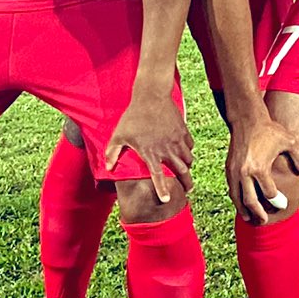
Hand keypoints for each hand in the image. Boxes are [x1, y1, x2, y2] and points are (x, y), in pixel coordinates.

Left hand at [104, 89, 193, 204]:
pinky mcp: (184, 132)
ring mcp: (177, 141)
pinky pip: (190, 146)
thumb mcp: (119, 135)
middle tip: (187, 189)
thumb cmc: (133, 117)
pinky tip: (184, 152)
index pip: (158, 177)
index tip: (167, 201)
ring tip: (185, 171)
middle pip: (182, 172)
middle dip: (186, 184)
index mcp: (150, 153)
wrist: (151, 96)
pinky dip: (188, 152)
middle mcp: (167, 150)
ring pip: (188, 160)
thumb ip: (113, 153)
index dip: (163, 190)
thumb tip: (108, 168)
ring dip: (187, 168)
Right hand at [227, 114, 298, 223]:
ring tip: (251, 218)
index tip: (282, 205)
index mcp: (260, 168)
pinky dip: (237, 199)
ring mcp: (234, 172)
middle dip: (258, 213)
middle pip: (251, 201)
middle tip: (264, 221)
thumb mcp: (289, 141)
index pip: (269, 193)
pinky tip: (242, 204)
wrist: (247, 120)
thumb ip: (298, 157)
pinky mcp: (228, 168)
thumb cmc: (269, 130)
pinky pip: (232, 189)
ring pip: (237, 197)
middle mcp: (244, 173)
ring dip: (244, 210)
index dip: (277, 201)